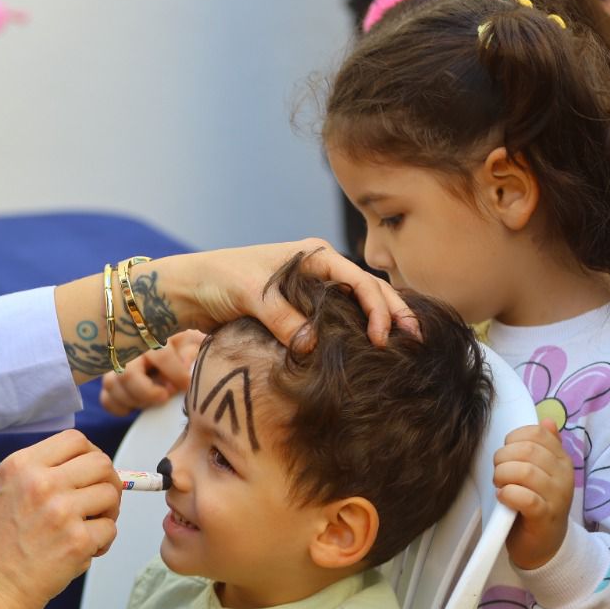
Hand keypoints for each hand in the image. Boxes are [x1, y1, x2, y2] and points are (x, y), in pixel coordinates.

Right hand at [0, 431, 121, 608]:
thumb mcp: (5, 491)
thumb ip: (41, 473)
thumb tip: (84, 469)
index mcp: (22, 465)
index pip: (75, 440)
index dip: (91, 453)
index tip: (91, 470)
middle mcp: (42, 483)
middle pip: (100, 463)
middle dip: (108, 481)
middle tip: (100, 499)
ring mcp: (61, 511)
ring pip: (110, 494)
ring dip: (108, 511)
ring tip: (90, 526)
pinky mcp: (77, 541)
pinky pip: (110, 529)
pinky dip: (103, 540)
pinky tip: (84, 549)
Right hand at [100, 330, 205, 415]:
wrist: (164, 344)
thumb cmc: (181, 343)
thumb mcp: (190, 342)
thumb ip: (190, 352)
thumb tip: (185, 366)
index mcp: (151, 334)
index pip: (160, 355)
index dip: (175, 374)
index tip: (186, 384)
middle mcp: (127, 346)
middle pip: (128, 374)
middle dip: (148, 392)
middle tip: (164, 395)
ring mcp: (114, 363)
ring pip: (113, 385)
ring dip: (135, 400)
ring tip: (154, 400)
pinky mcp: (110, 380)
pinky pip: (106, 399)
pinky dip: (120, 407)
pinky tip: (137, 406)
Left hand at [171, 239, 417, 346]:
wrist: (192, 289)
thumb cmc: (220, 279)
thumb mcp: (251, 295)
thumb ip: (282, 318)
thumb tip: (311, 344)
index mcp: (313, 256)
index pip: (358, 280)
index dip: (376, 307)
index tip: (381, 336)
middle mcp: (319, 271)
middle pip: (367, 291)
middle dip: (393, 313)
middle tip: (416, 339)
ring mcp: (312, 292)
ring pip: (355, 308)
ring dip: (378, 324)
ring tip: (403, 347)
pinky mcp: (301, 312)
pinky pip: (336, 322)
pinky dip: (354, 334)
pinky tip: (368, 352)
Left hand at [496, 419, 574, 569]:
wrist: (545, 545)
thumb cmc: (537, 504)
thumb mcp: (542, 472)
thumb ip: (544, 447)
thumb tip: (546, 421)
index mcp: (561, 460)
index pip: (537, 433)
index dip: (514, 439)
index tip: (507, 454)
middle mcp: (563, 476)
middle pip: (527, 451)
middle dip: (503, 458)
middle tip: (499, 473)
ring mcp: (557, 497)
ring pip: (525, 472)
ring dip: (503, 476)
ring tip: (500, 485)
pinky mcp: (545, 517)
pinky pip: (525, 497)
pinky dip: (508, 494)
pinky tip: (503, 498)